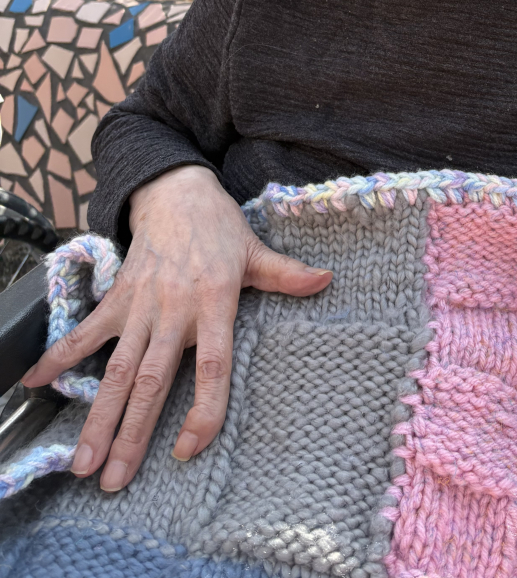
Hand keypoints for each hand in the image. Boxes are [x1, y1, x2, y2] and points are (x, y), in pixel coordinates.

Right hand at [22, 164, 330, 490]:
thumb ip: (286, 274)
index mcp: (215, 301)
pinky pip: (86, 331)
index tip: (189, 448)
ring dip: (99, 416)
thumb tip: (326, 280)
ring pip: (117, 368)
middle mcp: (175, 308)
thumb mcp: (256, 249)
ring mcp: (142, 304)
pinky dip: (59, 356)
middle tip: (115, 480)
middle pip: (152, 380)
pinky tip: (35, 384)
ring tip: (83, 460)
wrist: (176, 191)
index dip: (203, 408)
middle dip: (132, 433)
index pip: (212, 365)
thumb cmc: (220, 226)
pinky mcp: (118, 296)